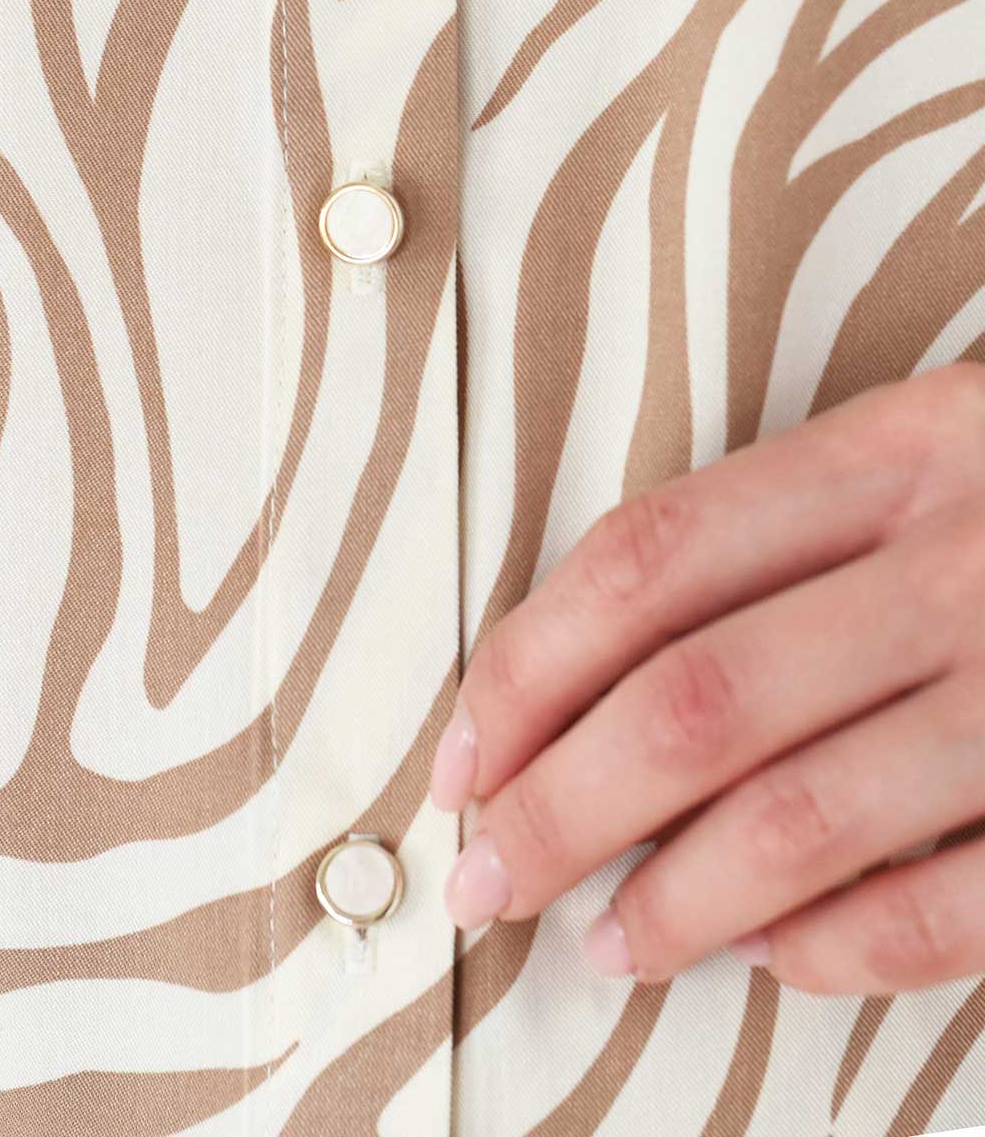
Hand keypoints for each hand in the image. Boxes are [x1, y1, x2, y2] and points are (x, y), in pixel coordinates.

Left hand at [428, 362, 984, 993]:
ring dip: (676, 902)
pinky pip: (954, 906)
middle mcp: (962, 559)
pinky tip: (773, 961)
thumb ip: (796, 530)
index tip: (466, 749)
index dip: (530, 665)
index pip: (653, 558)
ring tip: (608, 942)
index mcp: (903, 447)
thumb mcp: (943, 441)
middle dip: (561, 805)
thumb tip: (591, 677)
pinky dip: (843, 952)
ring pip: (807, 819)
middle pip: (698, 700)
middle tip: (489, 873)